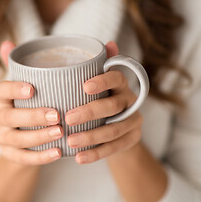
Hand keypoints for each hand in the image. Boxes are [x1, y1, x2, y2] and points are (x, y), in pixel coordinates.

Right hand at [0, 41, 62, 164]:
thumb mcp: (25, 88)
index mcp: (2, 99)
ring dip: (38, 137)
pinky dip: (40, 157)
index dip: (14, 89)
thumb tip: (8, 42)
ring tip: (60, 133)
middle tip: (57, 114)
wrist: (20, 141)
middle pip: (9, 116)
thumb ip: (22, 67)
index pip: (1, 90)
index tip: (32, 88)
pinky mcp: (10, 155)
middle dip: (32, 116)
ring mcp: (2, 138)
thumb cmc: (28, 106)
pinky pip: (23, 158)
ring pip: (16, 138)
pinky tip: (58, 153)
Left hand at [65, 42, 142, 163]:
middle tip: (67, 118)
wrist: (120, 129)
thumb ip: (95, 67)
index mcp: (120, 85)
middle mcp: (129, 101)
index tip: (84, 86)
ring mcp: (133, 121)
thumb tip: (108, 43)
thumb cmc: (100, 101)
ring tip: (70, 141)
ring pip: (113, 129)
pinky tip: (79, 158)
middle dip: (90, 112)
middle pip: (112, 105)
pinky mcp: (132, 139)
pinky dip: (96, 153)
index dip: (102, 80)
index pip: (116, 77)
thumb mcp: (98, 85)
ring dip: (91, 136)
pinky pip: (114, 148)